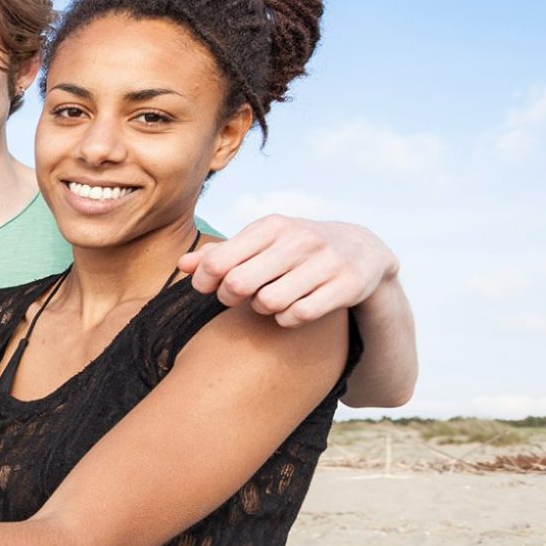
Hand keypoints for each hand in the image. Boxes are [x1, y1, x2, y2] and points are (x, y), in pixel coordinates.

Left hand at [180, 215, 397, 327]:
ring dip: (262, 309)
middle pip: (238, 284)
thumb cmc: (294, 249)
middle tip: (237, 297)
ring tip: (268, 300)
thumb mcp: (260, 243)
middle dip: (230, 297)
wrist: (362, 249)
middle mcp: (299, 240)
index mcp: (272, 226)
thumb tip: (183, 264)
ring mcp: (325, 262)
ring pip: (268, 302)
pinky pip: (298, 315)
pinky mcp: (346, 285)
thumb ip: (220, 254)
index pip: (218, 262)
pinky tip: (290, 310)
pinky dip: (287, 319)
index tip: (209, 287)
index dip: (204, 282)